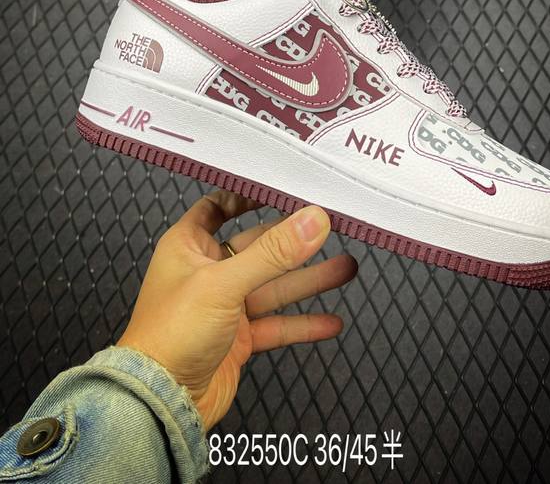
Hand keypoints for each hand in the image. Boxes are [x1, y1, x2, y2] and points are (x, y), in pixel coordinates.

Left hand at [117, 191, 356, 428]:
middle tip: (330, 228)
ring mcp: (224, 307)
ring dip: (308, 280)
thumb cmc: (170, 335)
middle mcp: (207, 273)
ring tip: (346, 268)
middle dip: (295, 241)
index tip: (281, 189)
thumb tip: (313, 220)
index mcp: (189, 246)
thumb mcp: (224, 283)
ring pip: (273, 287)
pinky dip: (303, 323)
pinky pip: (276, 325)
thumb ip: (273, 252)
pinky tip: (330, 322)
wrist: (160, 403)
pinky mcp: (238, 339)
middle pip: (258, 247)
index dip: (247, 197)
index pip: (218, 208)